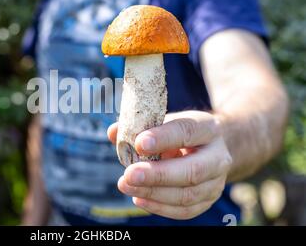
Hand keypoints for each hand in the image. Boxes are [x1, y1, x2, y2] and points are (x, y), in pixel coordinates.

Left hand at [107, 110, 232, 219]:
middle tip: (129, 174)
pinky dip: (159, 207)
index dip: (163, 138)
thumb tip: (113, 133)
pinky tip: (139, 199)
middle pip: (192, 170)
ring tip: (126, 186)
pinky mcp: (208, 200)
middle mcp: (218, 156)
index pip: (187, 132)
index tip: (139, 143)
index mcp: (207, 128)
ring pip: (188, 194)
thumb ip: (139, 126)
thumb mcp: (164, 121)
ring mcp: (216, 182)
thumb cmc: (179, 132)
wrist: (209, 147)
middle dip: (158, 175)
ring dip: (153, 193)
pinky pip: (185, 210)